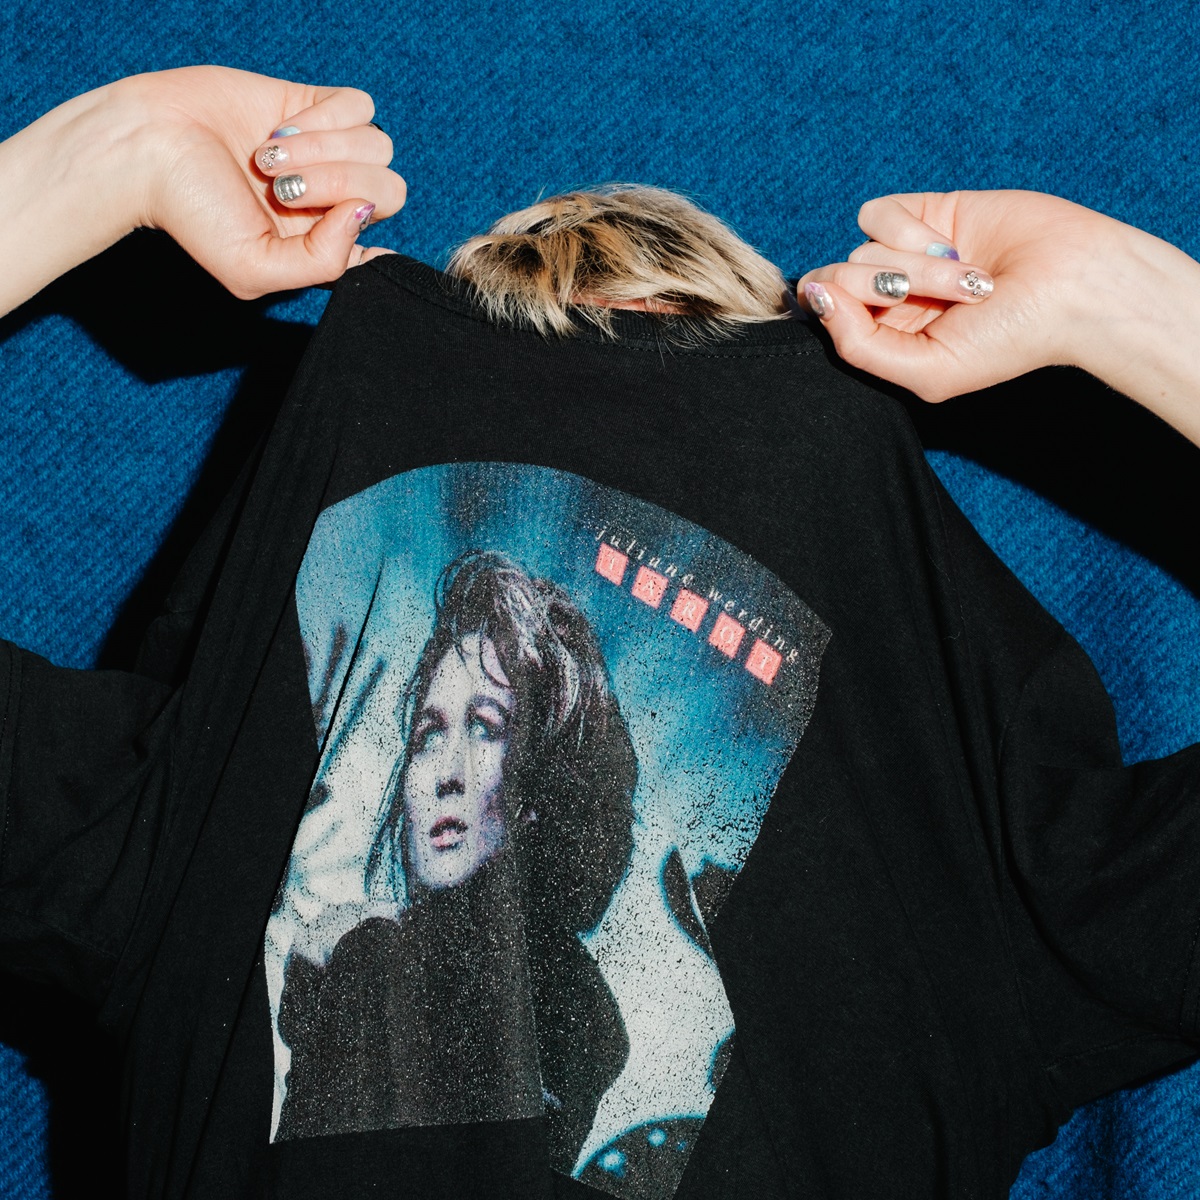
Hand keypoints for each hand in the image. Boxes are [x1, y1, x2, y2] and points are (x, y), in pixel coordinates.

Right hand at [0, 66, 406, 312]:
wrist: (148, 147)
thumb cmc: (194, 215)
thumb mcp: (255, 268)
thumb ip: (323, 261)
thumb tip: (365, 215)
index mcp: (327, 244)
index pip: (384, 243)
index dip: (361, 233)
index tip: (318, 227)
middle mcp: (335, 199)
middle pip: (389, 190)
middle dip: (337, 186)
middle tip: (281, 189)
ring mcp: (329, 151)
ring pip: (378, 147)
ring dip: (325, 151)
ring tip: (270, 158)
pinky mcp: (314, 105)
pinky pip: (360, 107)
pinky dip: (325, 118)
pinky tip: (282, 129)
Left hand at [797, 191, 1199, 444]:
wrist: (1072, 286)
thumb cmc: (1008, 340)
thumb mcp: (926, 369)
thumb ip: (857, 345)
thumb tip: (814, 295)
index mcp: (882, 340)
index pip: (823, 320)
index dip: (833, 315)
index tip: (873, 317)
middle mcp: (887, 299)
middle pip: (834, 282)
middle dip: (884, 292)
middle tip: (943, 303)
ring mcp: (902, 255)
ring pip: (858, 250)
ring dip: (915, 268)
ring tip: (967, 281)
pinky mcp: (922, 213)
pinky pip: (876, 214)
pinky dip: (910, 231)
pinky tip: (951, 246)